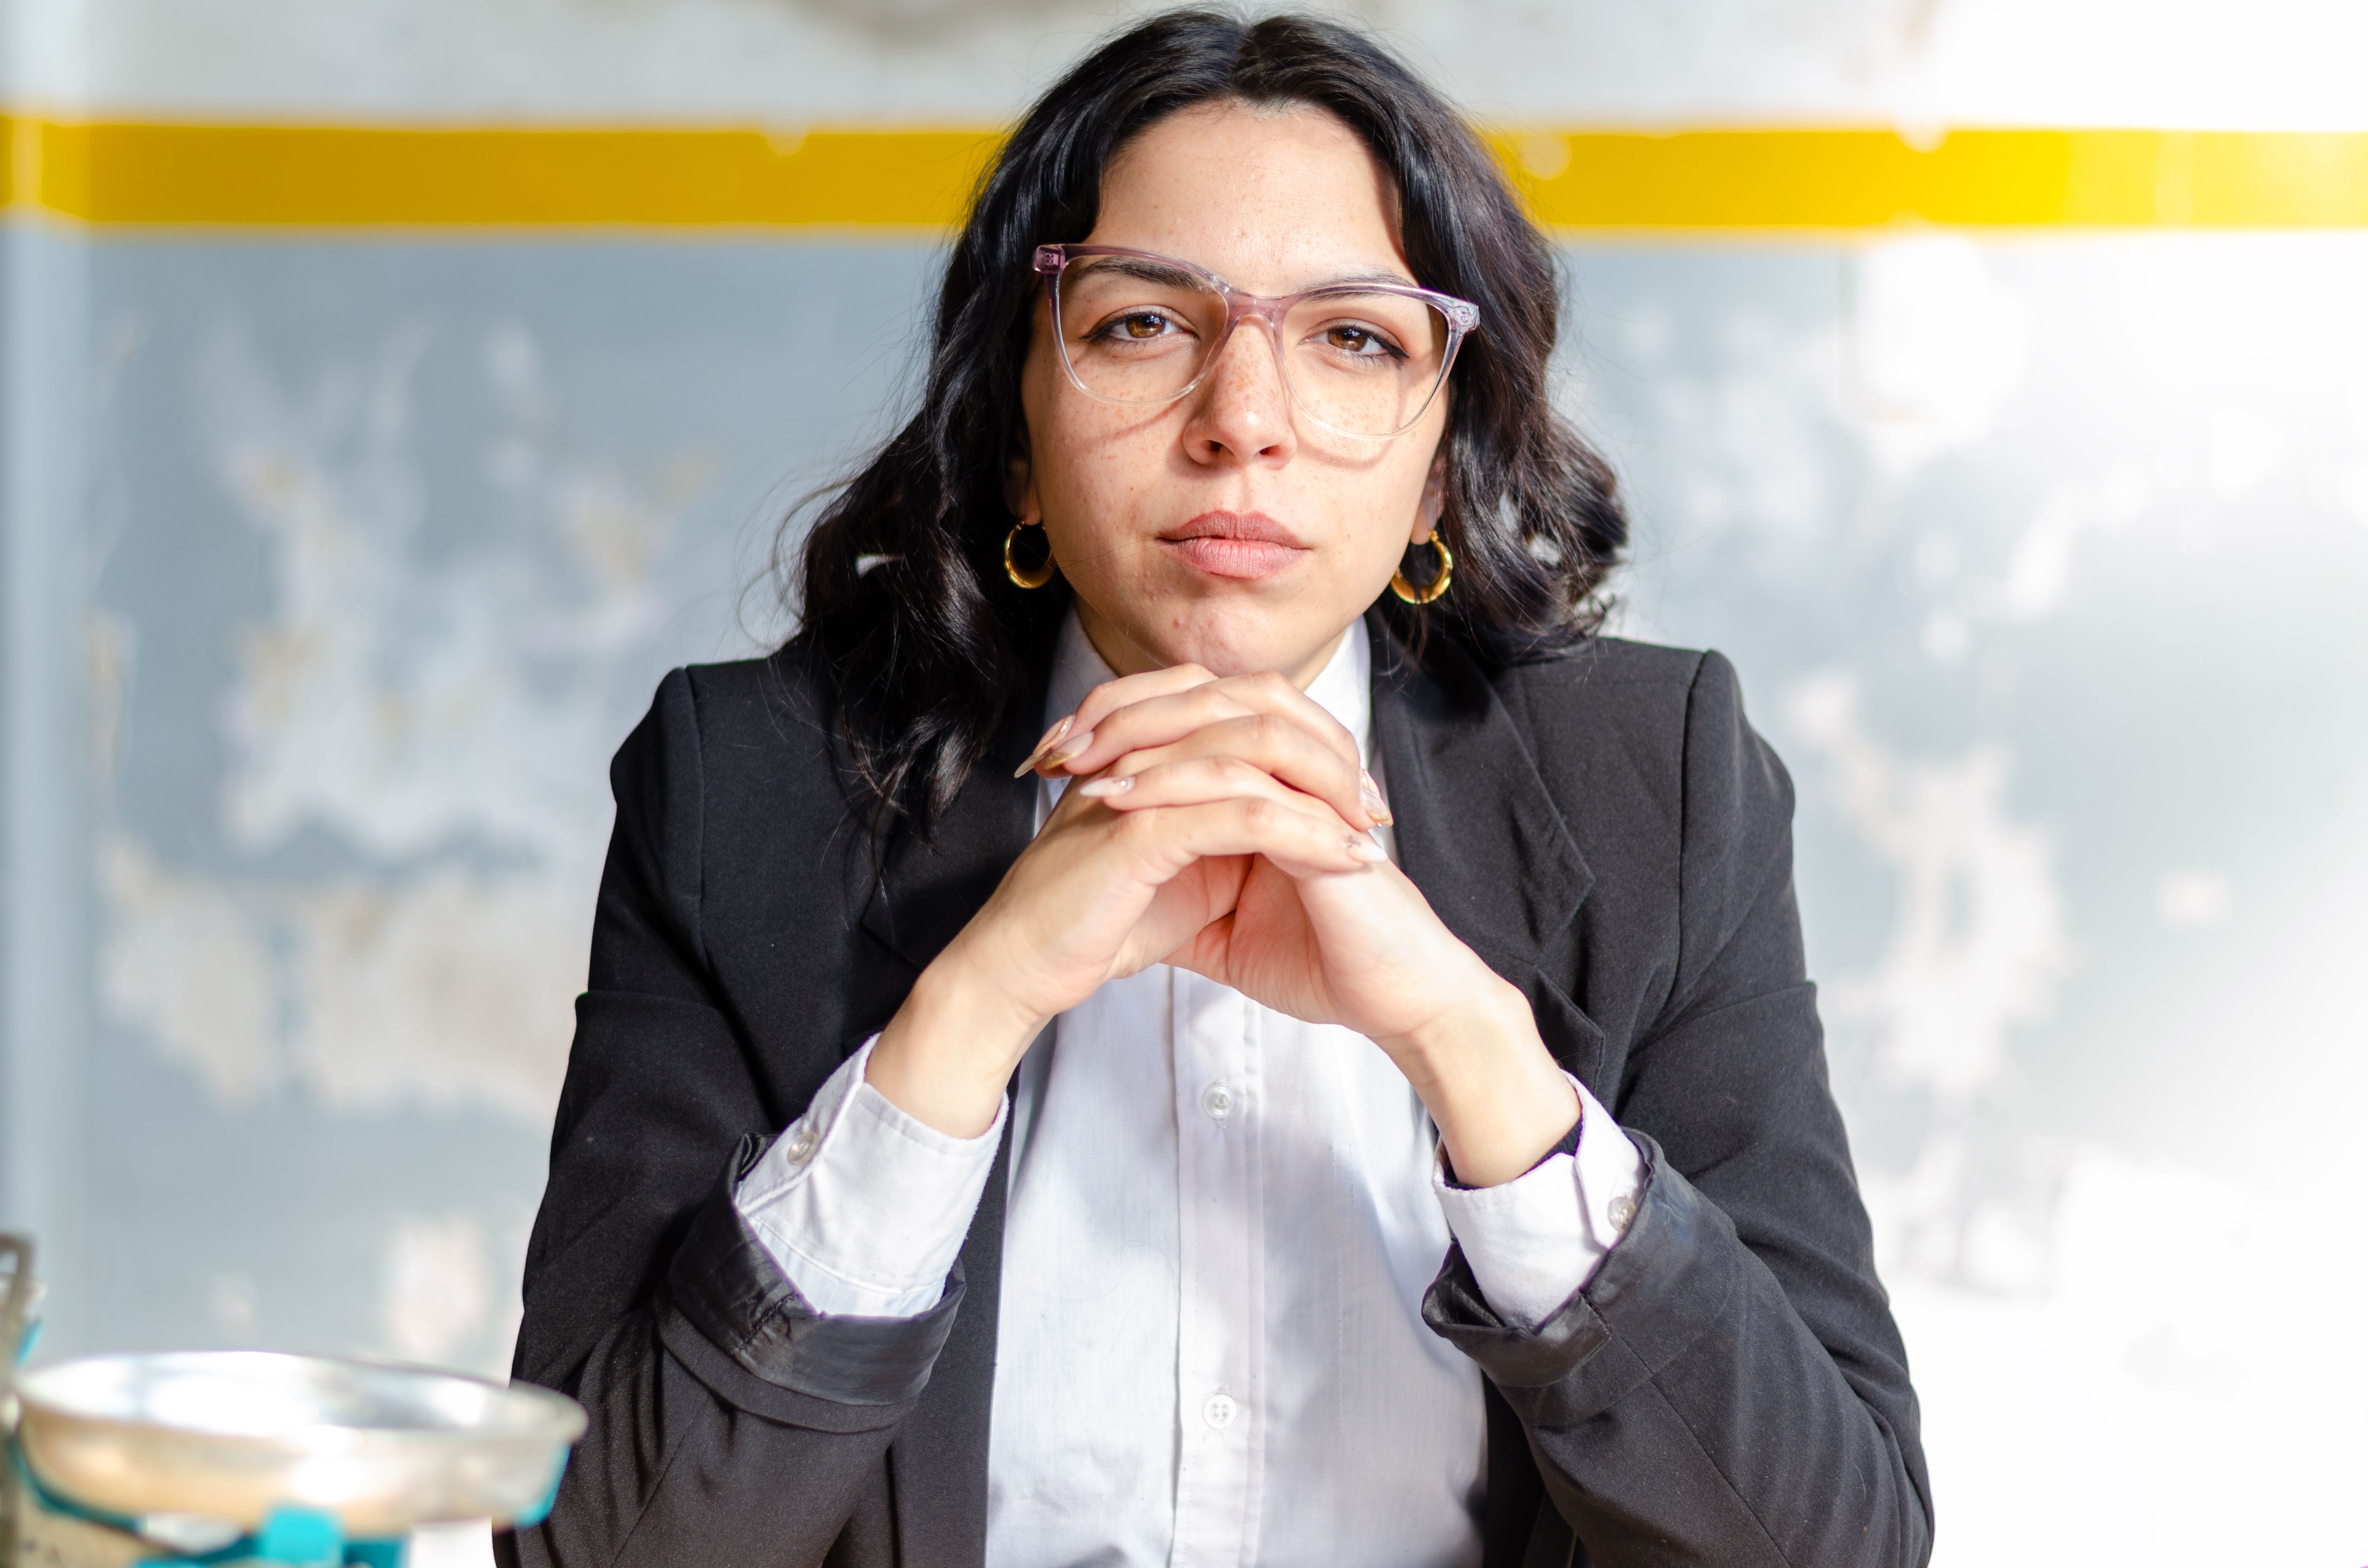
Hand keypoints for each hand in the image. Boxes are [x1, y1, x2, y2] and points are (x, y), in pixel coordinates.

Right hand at [866, 664, 1380, 1138]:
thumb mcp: (1172, 867)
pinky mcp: (1139, 830)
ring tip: (1372, 834)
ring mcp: (1140, 783)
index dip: (1313, 745)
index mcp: (1152, 750)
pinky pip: (1242, 816)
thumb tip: (1284, 825)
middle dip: (1331, 758)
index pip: (1248, 715)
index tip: (1362, 795)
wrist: (1019, 968)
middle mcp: (1145, 750)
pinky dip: (1303, 835)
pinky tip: (1344, 861)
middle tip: (1378, 806)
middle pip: (1261, 716)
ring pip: (1257, 760)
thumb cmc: (1088, 922)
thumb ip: (1216, 832)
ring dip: (1327, 795)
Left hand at [1051, 671, 1579, 1184]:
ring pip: (1223, 724)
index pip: (1195, 718)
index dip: (1126, 722)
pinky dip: (1178, 785)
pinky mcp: (1321, 822)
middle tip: (1058, 741)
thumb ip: (1180, 897)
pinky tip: (1124, 800)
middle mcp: (1295, 771)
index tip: (1060, 752)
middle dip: (1124, 711)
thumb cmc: (1323, 965)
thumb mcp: (1223, 932)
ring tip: (1081, 766)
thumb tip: (1117, 895)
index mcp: (1275, 782)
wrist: (1392, 1004)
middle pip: (1205, 697)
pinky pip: (1244, 781)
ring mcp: (1312, 789)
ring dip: (1144, 739)